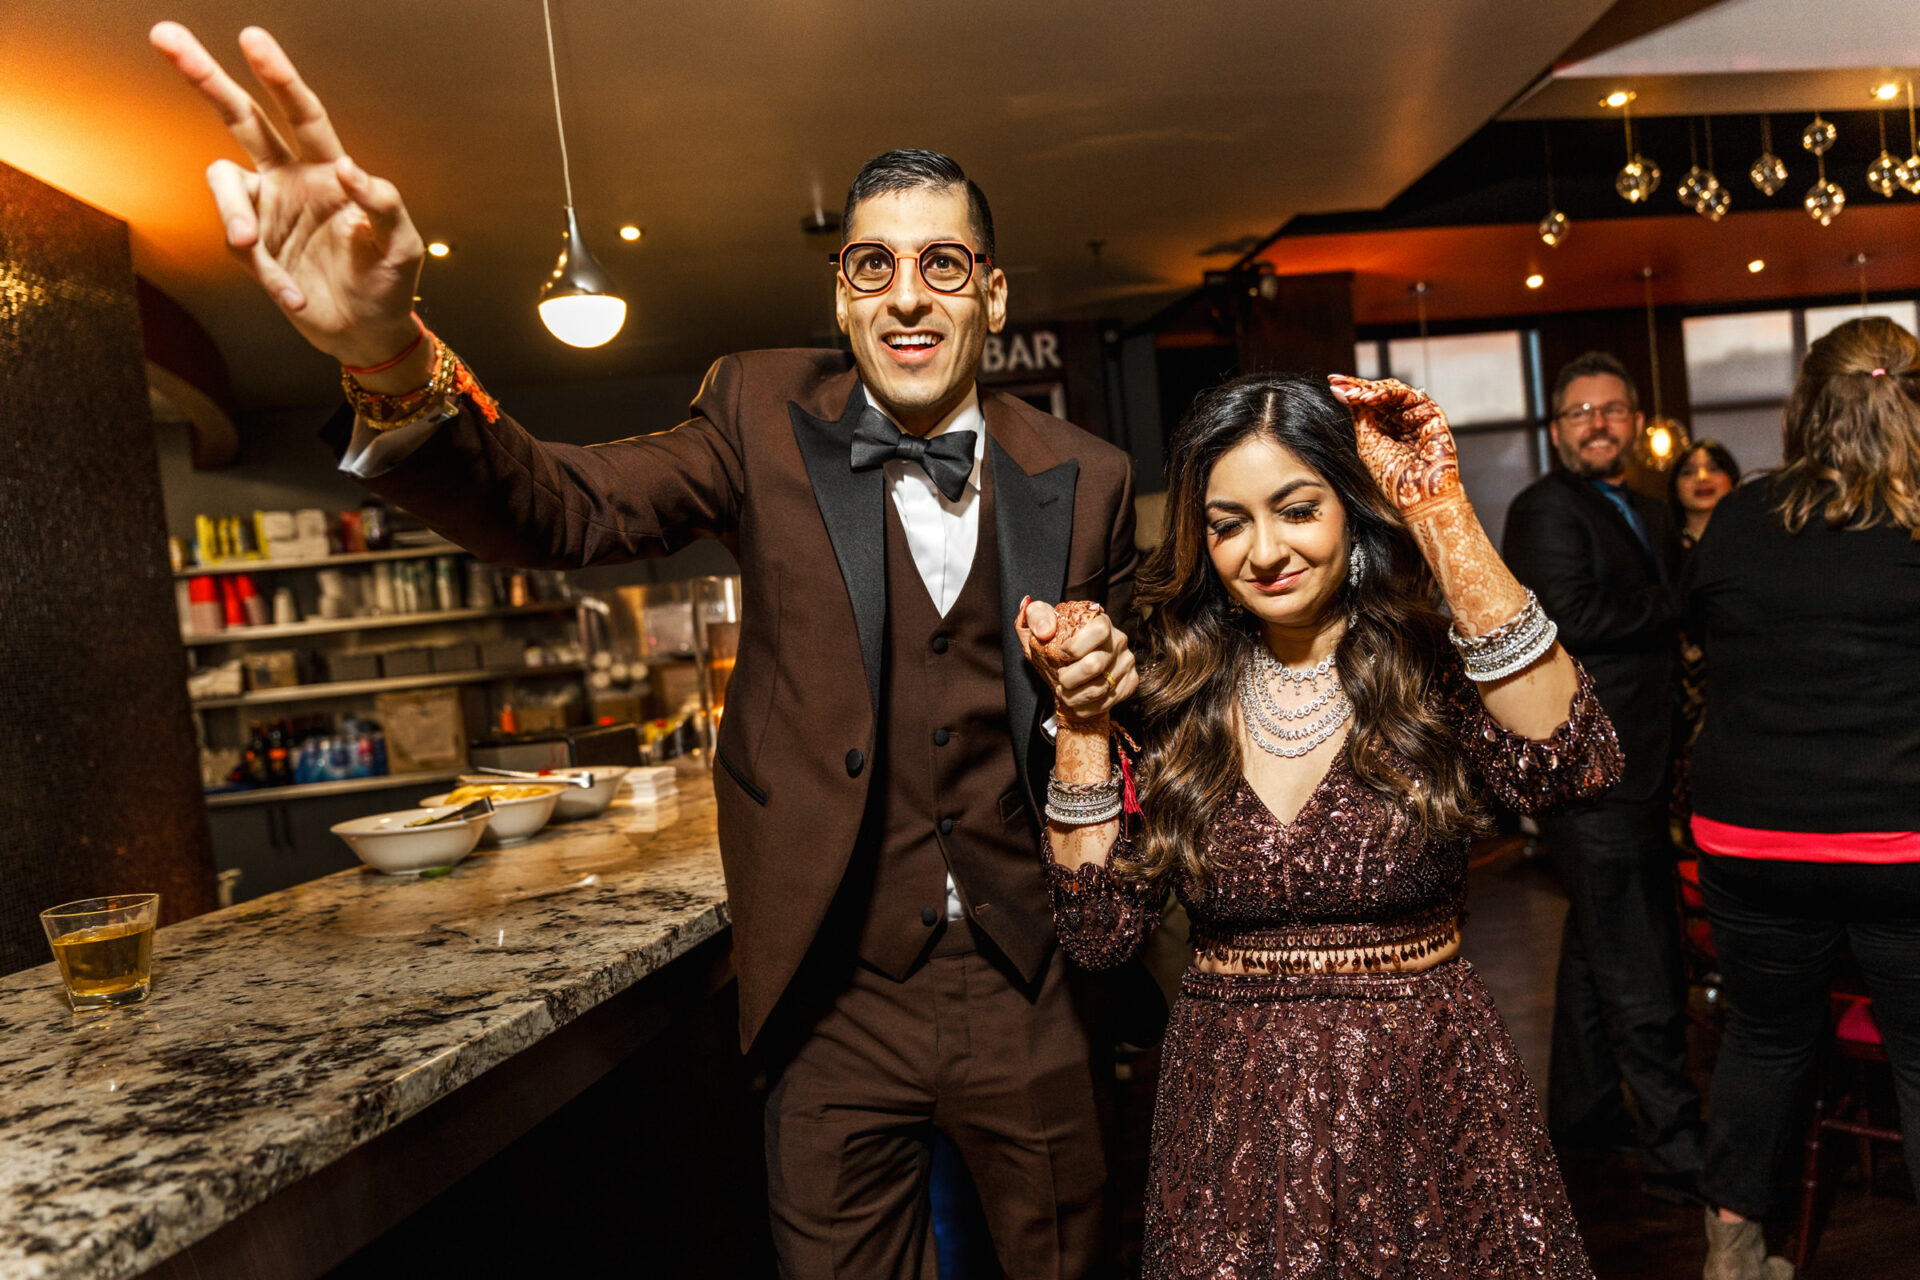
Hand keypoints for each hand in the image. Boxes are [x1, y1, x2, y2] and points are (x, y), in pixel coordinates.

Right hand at [148, 24, 424, 372]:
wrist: (365, 333)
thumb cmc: (389, 280)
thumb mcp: (402, 245)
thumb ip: (383, 204)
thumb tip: (347, 168)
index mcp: (329, 169)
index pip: (302, 114)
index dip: (278, 77)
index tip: (252, 38)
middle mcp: (290, 179)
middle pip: (241, 118)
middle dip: (205, 77)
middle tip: (164, 35)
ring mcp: (265, 211)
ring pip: (223, 183)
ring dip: (232, 211)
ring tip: (248, 245)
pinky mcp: (252, 249)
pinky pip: (243, 249)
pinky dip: (270, 277)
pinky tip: (296, 298)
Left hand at [1015, 598, 1136, 721]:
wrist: (1067, 663)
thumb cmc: (1054, 642)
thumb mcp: (1039, 623)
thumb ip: (1037, 617)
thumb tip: (1045, 631)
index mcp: (1099, 621)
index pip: (1098, 630)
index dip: (1076, 646)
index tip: (1060, 655)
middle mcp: (1118, 640)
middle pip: (1095, 665)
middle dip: (1068, 678)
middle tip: (1059, 678)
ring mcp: (1126, 663)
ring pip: (1099, 689)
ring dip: (1073, 697)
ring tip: (1063, 692)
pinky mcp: (1129, 683)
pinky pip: (1106, 704)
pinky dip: (1084, 708)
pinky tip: (1075, 701)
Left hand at [1327, 375, 1462, 515]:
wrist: (1415, 496)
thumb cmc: (1392, 477)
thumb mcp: (1367, 442)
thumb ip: (1359, 416)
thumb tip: (1343, 391)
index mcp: (1387, 427)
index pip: (1369, 402)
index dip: (1352, 390)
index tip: (1333, 382)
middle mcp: (1402, 419)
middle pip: (1380, 392)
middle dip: (1358, 386)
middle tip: (1338, 383)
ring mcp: (1417, 416)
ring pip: (1394, 390)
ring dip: (1370, 390)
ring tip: (1354, 395)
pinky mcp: (1432, 414)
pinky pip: (1409, 395)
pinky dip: (1387, 394)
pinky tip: (1368, 399)